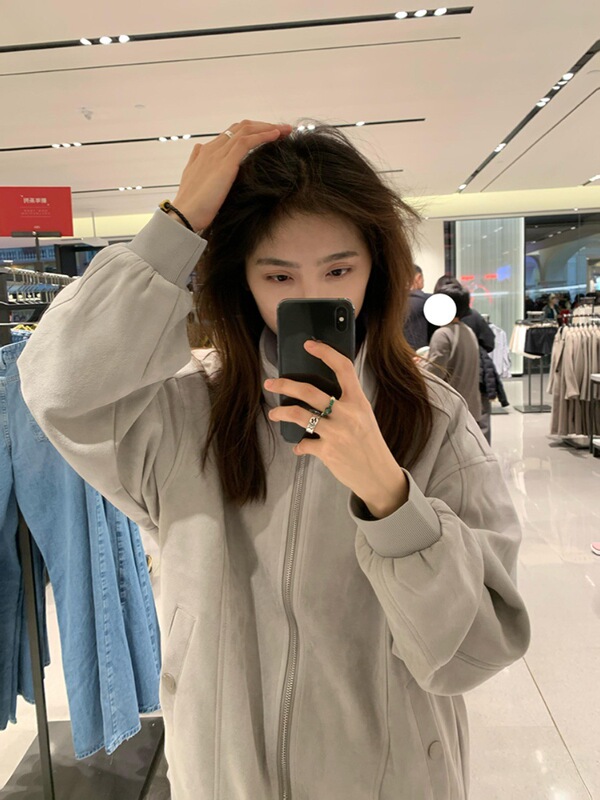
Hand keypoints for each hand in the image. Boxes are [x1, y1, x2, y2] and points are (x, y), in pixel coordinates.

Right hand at [171, 120, 291, 231]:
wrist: (184, 215)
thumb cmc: (191, 205)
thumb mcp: (193, 179)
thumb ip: (197, 162)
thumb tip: (199, 149)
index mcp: (206, 153)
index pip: (232, 133)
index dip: (251, 131)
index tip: (269, 135)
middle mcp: (212, 149)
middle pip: (241, 127)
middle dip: (263, 125)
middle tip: (282, 130)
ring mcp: (219, 154)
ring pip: (246, 130)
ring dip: (269, 128)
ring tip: (286, 130)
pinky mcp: (226, 163)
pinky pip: (247, 141)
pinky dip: (264, 136)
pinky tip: (277, 136)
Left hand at [265, 341, 408, 518]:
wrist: (379, 475)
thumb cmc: (369, 444)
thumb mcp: (364, 417)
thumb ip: (346, 403)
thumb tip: (317, 393)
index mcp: (359, 401)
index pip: (343, 368)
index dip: (325, 353)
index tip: (309, 345)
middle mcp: (347, 414)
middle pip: (309, 391)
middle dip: (285, 385)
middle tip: (271, 383)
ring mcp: (336, 433)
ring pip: (299, 415)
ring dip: (282, 412)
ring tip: (274, 413)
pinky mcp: (327, 452)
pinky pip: (303, 444)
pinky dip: (299, 445)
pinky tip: (299, 446)